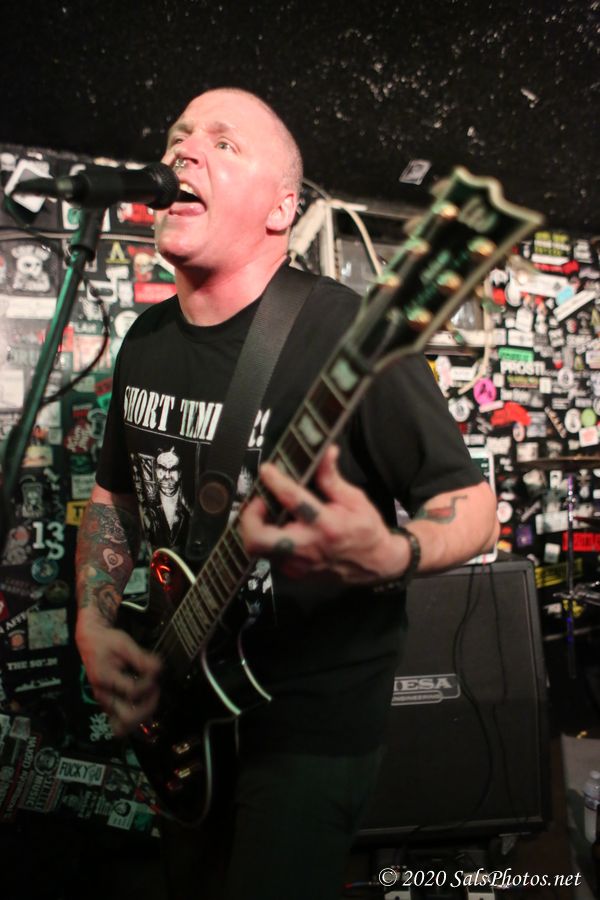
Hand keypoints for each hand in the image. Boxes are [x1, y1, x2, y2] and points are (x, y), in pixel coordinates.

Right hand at [75, 606, 161, 736]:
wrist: (89, 642)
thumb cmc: (106, 642)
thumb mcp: (123, 643)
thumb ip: (141, 658)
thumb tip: (157, 670)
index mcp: (104, 678)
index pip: (133, 692)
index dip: (149, 683)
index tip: (154, 671)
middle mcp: (103, 696)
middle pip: (128, 719)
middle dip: (148, 706)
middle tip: (154, 689)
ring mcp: (105, 703)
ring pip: (124, 727)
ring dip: (143, 714)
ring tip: (150, 696)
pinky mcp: (109, 706)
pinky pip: (122, 724)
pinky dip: (137, 717)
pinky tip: (144, 702)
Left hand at [239, 445, 406, 583]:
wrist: (376, 565)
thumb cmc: (366, 529)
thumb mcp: (354, 499)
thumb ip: (331, 477)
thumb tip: (326, 450)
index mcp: (327, 525)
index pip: (294, 501)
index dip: (275, 482)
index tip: (266, 470)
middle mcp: (309, 547)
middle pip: (258, 540)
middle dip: (249, 517)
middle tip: (259, 501)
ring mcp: (299, 564)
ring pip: (258, 549)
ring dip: (256, 527)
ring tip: (267, 511)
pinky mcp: (294, 573)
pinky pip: (269, 555)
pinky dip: (268, 538)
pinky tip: (279, 527)